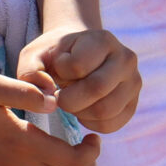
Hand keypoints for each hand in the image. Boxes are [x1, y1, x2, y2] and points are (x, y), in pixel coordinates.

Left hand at [18, 27, 139, 133]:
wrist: (79, 53)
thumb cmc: (55, 54)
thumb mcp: (35, 54)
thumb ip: (31, 71)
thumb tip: (48, 95)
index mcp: (103, 39)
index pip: (78, 65)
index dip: (60, 72)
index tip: (58, 67)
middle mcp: (126, 59)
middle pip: (96, 89)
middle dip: (69, 99)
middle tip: (59, 94)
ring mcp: (134, 83)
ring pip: (105, 111)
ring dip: (79, 112)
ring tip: (71, 99)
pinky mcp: (133, 105)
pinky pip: (110, 125)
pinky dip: (89, 123)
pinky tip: (81, 109)